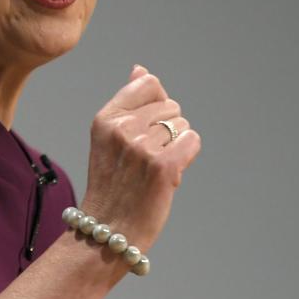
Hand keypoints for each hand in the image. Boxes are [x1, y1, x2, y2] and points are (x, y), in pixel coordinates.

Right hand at [79, 64, 200, 253]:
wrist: (109, 230)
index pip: (149, 83)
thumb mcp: (109, 137)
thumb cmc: (113, 185)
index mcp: (106, 118)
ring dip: (177, 145)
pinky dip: (187, 156)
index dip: (157, 105)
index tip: (145, 131)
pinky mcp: (162, 165)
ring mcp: (142, 147)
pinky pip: (192, 141)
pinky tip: (169, 174)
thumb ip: (127, 101)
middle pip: (170, 105)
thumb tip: (140, 69)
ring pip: (182, 125)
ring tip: (155, 169)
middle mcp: (122, 128)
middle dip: (167, 129)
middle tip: (147, 159)